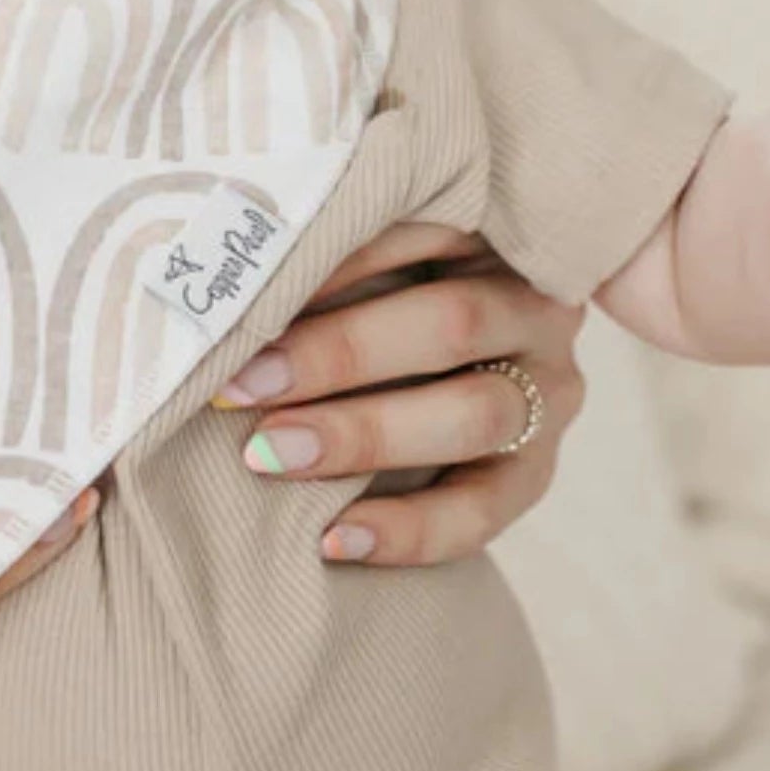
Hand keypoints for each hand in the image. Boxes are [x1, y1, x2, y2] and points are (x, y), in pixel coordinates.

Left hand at [214, 223, 584, 565]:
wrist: (425, 375)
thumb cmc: (362, 296)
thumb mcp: (359, 259)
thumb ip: (317, 258)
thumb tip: (221, 282)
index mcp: (490, 232)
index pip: (422, 231)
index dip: (333, 261)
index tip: (244, 292)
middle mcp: (532, 308)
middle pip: (450, 324)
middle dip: (337, 355)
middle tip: (239, 384)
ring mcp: (548, 391)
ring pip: (472, 415)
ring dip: (362, 437)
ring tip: (269, 454)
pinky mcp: (535, 472)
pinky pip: (482, 511)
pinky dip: (407, 531)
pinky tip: (331, 539)